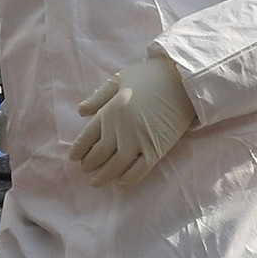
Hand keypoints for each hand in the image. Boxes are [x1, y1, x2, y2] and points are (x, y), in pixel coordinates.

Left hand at [70, 54, 196, 184]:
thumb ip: (98, 96)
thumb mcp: (119, 79)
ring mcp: (138, 141)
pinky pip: (139, 170)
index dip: (78, 150)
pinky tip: (121, 182)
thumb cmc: (149, 76)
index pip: (87, 138)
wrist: (182, 80)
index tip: (74, 157)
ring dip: (103, 176)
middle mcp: (121, 129)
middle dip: (89, 164)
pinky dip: (128, 179)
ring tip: (96, 181)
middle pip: (99, 155)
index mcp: (110, 111)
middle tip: (85, 169)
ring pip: (115, 166)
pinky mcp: (156, 149)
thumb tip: (80, 111)